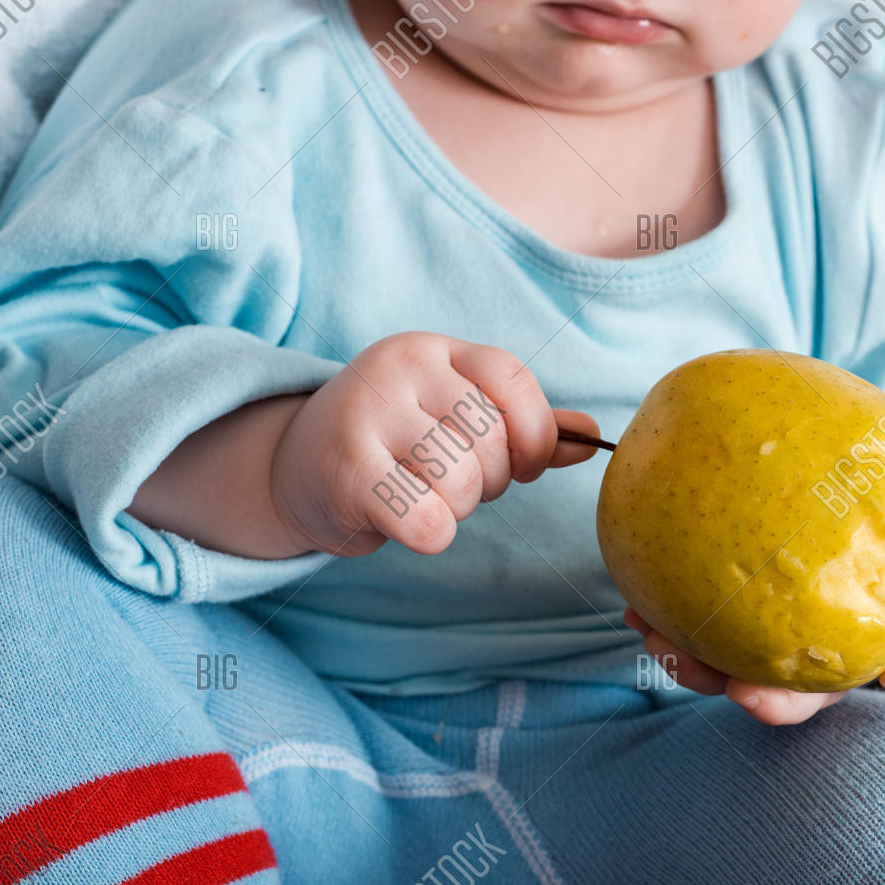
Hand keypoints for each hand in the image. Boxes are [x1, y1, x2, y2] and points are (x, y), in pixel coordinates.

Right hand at [270, 332, 598, 556]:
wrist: (293, 467)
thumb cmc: (394, 444)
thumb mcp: (454, 417)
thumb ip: (522, 426)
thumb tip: (591, 437)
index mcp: (434, 350)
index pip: (512, 379)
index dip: (536, 432)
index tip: (528, 464)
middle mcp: (399, 370)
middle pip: (492, 438)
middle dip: (493, 480)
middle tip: (459, 484)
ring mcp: (368, 416)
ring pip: (463, 481)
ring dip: (460, 508)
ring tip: (427, 496)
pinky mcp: (348, 473)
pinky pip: (428, 521)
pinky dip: (432, 535)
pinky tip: (407, 522)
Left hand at [630, 504, 884, 725]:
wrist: (772, 464)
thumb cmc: (842, 487)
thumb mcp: (883, 481)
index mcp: (870, 618)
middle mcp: (819, 643)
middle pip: (811, 691)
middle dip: (780, 705)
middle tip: (748, 698)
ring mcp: (764, 641)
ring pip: (738, 677)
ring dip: (701, 673)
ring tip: (666, 646)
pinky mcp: (714, 628)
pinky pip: (689, 641)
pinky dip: (664, 631)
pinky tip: (639, 610)